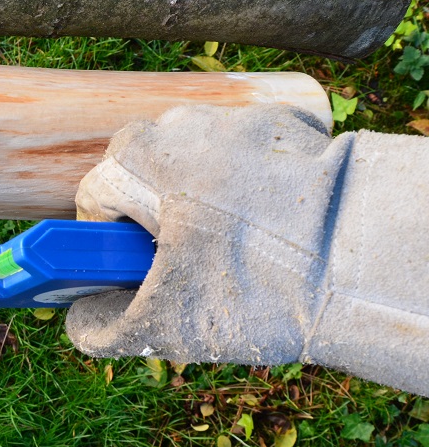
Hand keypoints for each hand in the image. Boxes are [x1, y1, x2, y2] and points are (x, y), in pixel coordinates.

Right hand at [65, 104, 428, 395]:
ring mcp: (233, 117)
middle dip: (156, 223)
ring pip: (192, 166)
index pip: (95, 202)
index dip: (108, 249)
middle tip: (191, 268)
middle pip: (142, 179)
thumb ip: (98, 330)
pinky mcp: (284, 123)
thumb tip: (81, 320)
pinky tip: (271, 229)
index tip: (138, 274)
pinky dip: (247, 190)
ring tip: (238, 251)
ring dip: (201, 204)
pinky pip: (243, 158)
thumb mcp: (159, 327)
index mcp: (133, 159)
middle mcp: (176, 123)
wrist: (363, 259)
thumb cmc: (254, 287)